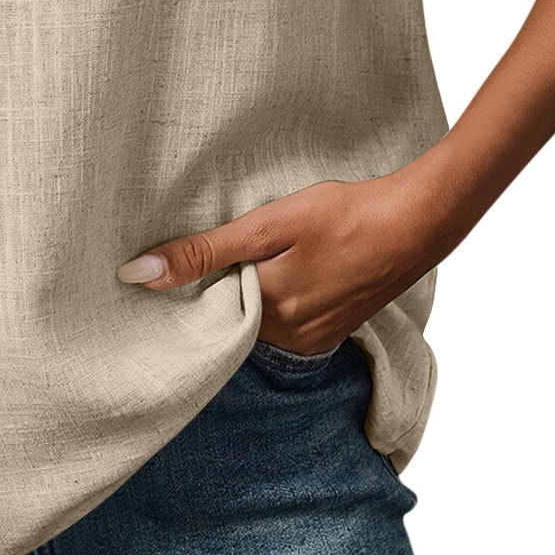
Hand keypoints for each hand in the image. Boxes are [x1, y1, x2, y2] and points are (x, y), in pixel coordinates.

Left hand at [117, 155, 464, 354]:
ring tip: (270, 250)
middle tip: (235, 244)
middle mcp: (288, 339)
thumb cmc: (344, 215)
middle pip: (231, 315)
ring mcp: (314, 339)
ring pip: (259, 317)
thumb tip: (137, 274)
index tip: (184, 258)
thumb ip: (203, 252)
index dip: (192, 281)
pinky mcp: (332, 332)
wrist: (417, 223)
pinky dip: (282, 295)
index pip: (203, 310)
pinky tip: (296, 264)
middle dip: (225, 284)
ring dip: (255, 288)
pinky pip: (287, 321)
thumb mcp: (267, 224)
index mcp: (267, 313)